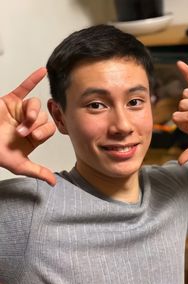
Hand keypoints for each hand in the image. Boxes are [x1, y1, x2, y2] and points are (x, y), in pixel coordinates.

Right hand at [0, 68, 55, 184]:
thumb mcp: (19, 165)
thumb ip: (37, 171)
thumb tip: (53, 182)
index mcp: (33, 136)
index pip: (49, 129)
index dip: (43, 131)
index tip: (31, 137)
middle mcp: (28, 122)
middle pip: (44, 116)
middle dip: (35, 124)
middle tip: (21, 131)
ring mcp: (19, 110)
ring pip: (35, 104)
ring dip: (30, 112)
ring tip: (19, 122)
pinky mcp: (9, 100)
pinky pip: (23, 88)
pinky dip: (32, 79)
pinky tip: (42, 71)